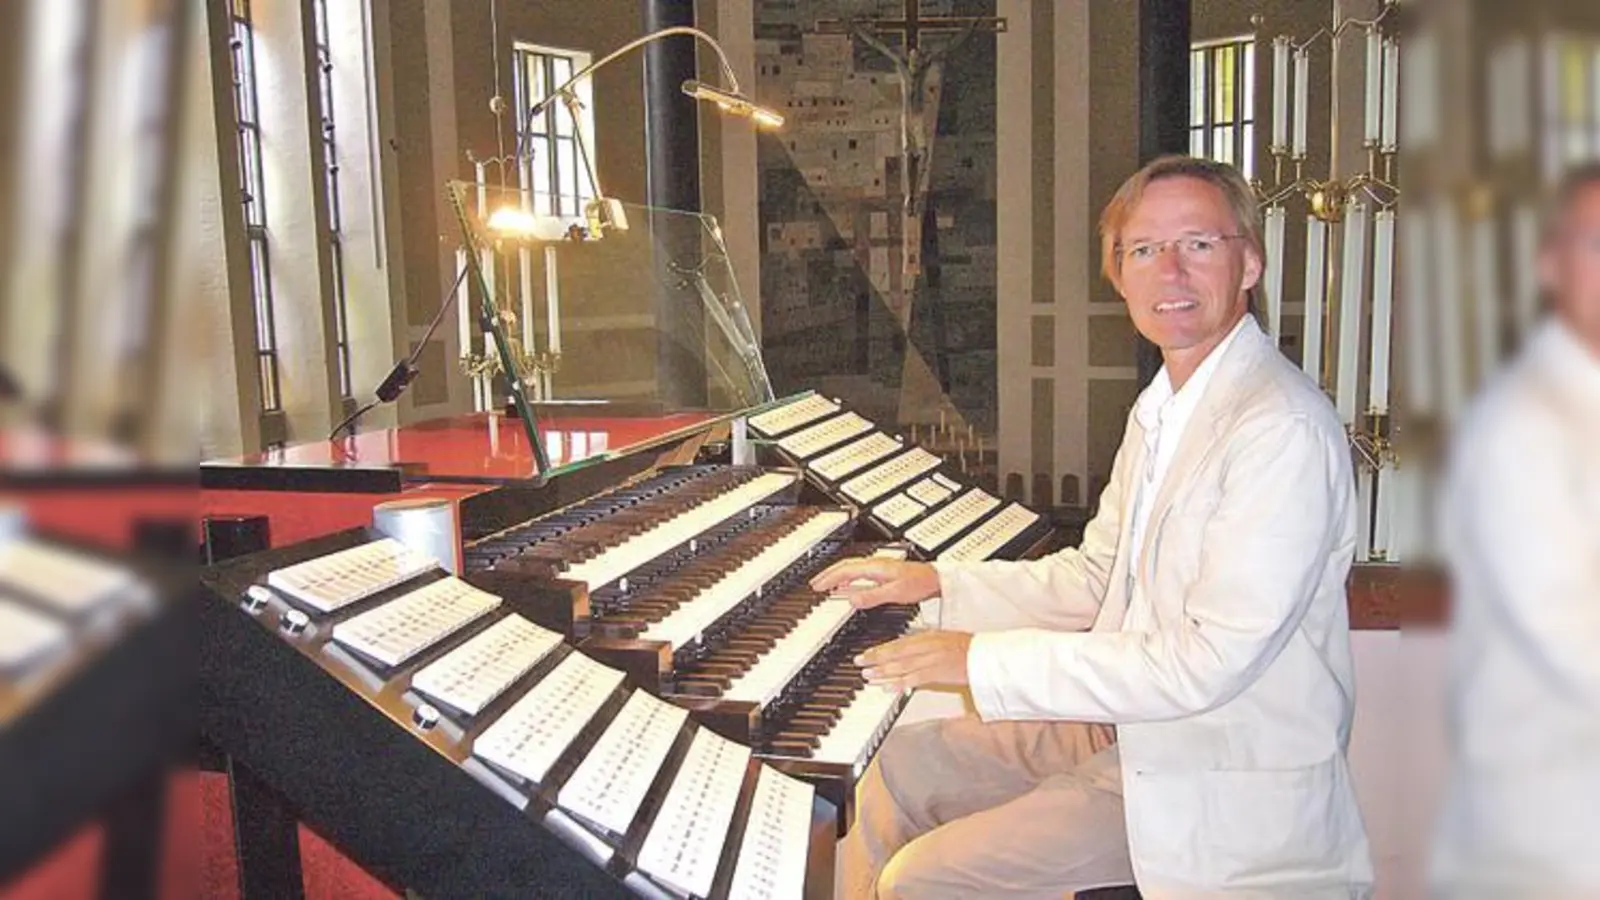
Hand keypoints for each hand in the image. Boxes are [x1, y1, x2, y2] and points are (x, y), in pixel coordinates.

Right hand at [809, 558, 939, 609]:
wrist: (935, 580)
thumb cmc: (920, 583)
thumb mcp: (894, 593)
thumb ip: (871, 596)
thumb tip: (850, 598)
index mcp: (875, 567)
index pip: (845, 570)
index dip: (828, 577)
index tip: (816, 586)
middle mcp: (875, 565)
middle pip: (845, 567)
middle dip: (828, 575)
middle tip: (815, 585)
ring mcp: (879, 569)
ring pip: (851, 569)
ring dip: (837, 577)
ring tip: (825, 585)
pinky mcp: (883, 574)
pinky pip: (859, 574)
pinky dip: (848, 580)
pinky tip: (847, 588)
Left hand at [857, 631, 972, 690]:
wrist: (986, 656)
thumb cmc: (970, 648)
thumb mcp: (945, 638)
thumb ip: (926, 643)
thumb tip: (910, 649)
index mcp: (929, 637)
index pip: (898, 643)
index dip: (880, 650)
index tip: (866, 654)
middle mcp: (927, 647)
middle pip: (896, 654)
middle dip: (875, 660)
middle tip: (860, 664)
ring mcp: (932, 661)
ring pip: (902, 667)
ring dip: (883, 673)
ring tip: (869, 677)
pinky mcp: (938, 674)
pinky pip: (915, 679)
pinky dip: (901, 684)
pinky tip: (889, 688)